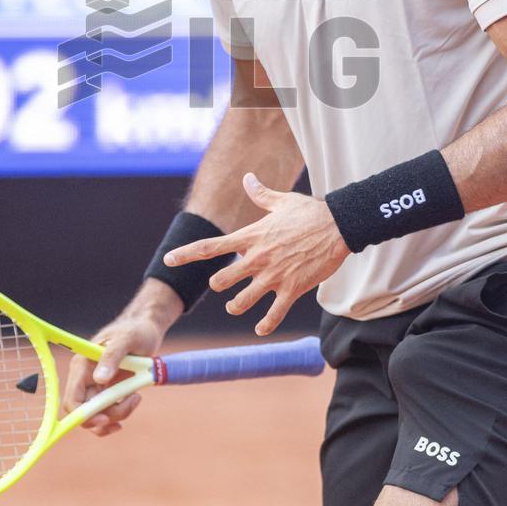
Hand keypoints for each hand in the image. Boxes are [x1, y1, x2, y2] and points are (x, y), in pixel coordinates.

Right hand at [62, 313, 164, 436]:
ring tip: (137, 396)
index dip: (84, 415)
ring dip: (119, 414)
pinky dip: (120, 415)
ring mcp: (96, 387)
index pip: (72, 400)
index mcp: (82, 366)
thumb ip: (112, 356)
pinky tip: (133, 402)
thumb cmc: (136, 331)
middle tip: (133, 400)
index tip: (105, 419)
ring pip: (98, 417)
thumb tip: (99, 379)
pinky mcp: (108, 392)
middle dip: (108, 415)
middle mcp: (85, 379)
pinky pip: (108, 414)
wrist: (147, 330)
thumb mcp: (126, 339)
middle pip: (86, 414)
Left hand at [165, 173, 349, 335]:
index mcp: (251, 237)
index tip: (168, 258)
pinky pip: (273, 314)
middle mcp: (257, 258)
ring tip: (235, 307)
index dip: (186, 254)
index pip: (211, 246)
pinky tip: (260, 328)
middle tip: (221, 284)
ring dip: (236, 306)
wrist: (338, 226)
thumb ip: (260, 194)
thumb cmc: (310, 212)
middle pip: (222, 279)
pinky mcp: (291, 289)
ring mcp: (273, 276)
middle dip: (219, 283)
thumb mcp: (282, 201)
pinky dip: (265, 325)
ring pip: (242, 301)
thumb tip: (248, 177)